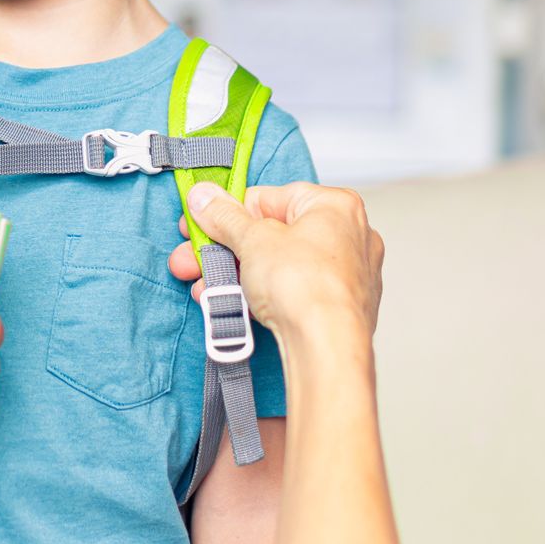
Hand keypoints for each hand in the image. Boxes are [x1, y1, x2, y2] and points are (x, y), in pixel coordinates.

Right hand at [167, 181, 384, 348]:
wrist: (327, 347)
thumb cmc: (306, 287)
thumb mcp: (251, 240)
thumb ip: (224, 216)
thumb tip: (204, 196)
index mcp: (334, 205)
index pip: (269, 198)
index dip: (228, 212)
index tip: (201, 224)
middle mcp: (349, 235)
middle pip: (271, 234)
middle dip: (226, 250)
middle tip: (195, 260)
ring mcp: (347, 273)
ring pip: (279, 265)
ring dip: (237, 275)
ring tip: (207, 289)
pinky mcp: (340, 306)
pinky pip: (293, 290)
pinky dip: (263, 294)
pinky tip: (235, 304)